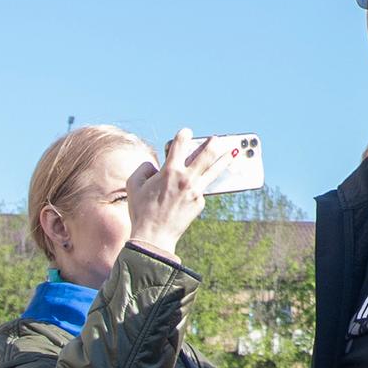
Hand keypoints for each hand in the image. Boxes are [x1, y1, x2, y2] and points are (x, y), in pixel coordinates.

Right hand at [125, 130, 234, 260]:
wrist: (154, 236)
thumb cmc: (141, 210)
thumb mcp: (134, 185)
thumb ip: (144, 169)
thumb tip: (155, 165)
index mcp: (169, 171)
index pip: (180, 145)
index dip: (184, 135)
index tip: (187, 132)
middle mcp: (186, 178)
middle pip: (206, 154)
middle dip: (213, 144)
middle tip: (216, 139)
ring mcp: (195, 190)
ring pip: (215, 170)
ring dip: (225, 159)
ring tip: (233, 152)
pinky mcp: (200, 202)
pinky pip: (201, 190)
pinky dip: (201, 186)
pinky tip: (203, 184)